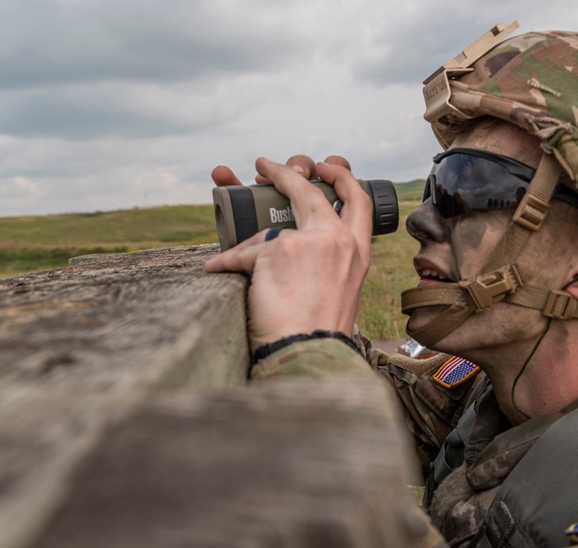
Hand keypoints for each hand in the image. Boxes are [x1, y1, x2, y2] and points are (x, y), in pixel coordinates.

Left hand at [204, 155, 371, 351]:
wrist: (310, 352)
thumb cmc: (319, 333)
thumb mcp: (338, 290)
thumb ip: (324, 264)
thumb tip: (282, 248)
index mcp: (359, 252)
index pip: (358, 201)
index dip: (341, 179)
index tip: (325, 168)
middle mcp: (340, 240)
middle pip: (314, 190)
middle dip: (291, 170)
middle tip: (268, 165)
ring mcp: (311, 242)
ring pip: (271, 218)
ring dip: (244, 203)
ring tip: (226, 194)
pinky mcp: (279, 250)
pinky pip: (245, 250)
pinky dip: (229, 260)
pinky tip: (218, 267)